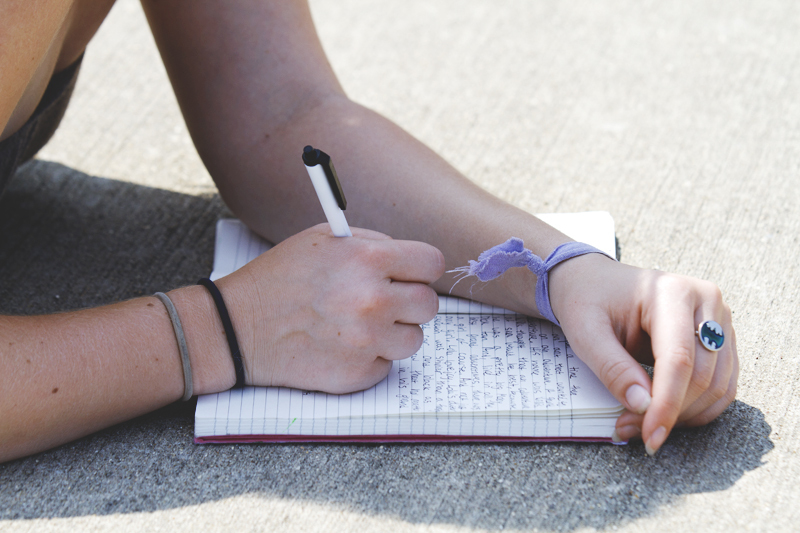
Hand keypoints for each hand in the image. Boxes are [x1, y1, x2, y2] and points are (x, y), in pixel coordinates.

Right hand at [215, 224, 444, 393]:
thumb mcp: (323, 239)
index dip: (420, 269)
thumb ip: (372, 244)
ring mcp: (366, 341)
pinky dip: (369, 358)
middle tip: (383, 302)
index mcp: (368, 259)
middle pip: (428, 304)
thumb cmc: (280, 277)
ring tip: (359, 325)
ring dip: (393, 333)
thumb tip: (409, 261)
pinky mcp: (356, 375)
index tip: (410, 275)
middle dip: (409, 302)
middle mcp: (373, 300)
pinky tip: (341, 346)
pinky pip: (386, 366)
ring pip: (413, 339)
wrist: (238, 327)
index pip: (432, 263)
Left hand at [548, 254, 737, 454]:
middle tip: (630, 430)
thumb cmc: (588, 301)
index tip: (650, 438)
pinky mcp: (720, 340)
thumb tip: (642, 406)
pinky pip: (720, 386)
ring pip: (717, 386)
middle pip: (703, 376)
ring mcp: (719, 320)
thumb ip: (612, 367)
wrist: (595, 283)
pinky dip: (694, 408)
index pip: (679, 359)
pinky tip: (661, 414)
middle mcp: (706, 302)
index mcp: (672, 292)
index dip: (667, 404)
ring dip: (684, 416)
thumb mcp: (585, 331)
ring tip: (641, 424)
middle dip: (670, 413)